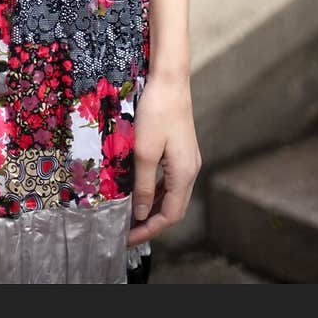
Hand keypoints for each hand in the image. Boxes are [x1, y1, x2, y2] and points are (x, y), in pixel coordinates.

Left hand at [126, 72, 201, 246]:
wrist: (169, 79)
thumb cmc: (157, 111)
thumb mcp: (144, 152)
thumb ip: (142, 185)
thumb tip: (140, 213)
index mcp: (184, 174)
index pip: (170, 215)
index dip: (149, 230)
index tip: (128, 238)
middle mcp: (190, 169)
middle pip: (174, 208)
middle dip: (151, 222)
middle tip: (127, 230)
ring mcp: (188, 159)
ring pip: (172, 194)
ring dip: (153, 207)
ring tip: (131, 215)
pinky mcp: (181, 149)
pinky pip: (170, 180)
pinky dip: (156, 191)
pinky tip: (140, 190)